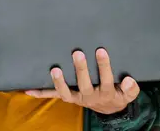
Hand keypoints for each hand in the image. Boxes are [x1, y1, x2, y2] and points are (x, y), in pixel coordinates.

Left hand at [25, 48, 139, 114]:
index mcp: (106, 92)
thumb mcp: (128, 94)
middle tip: (77, 53)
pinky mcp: (68, 97)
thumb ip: (131, 88)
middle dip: (81, 69)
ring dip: (60, 82)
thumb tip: (128, 80)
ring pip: (67, 92)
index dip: (103, 65)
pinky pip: (54, 96)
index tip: (100, 50)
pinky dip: (41, 93)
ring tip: (55, 69)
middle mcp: (90, 96)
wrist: (108, 108)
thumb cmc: (118, 94)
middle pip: (85, 84)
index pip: (105, 78)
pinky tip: (29, 89)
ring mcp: (77, 97)